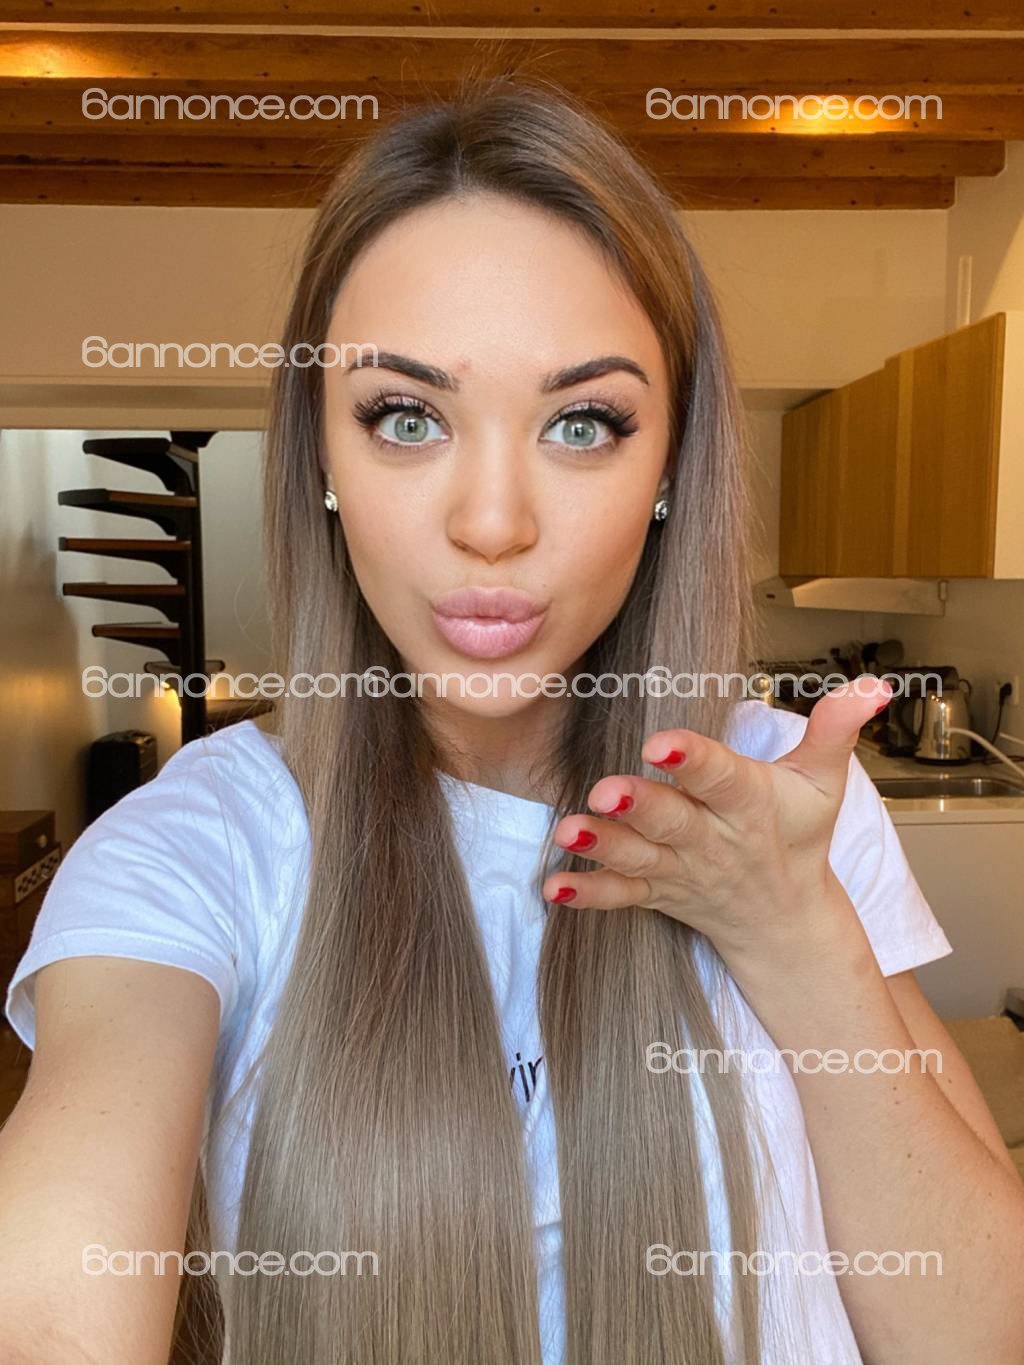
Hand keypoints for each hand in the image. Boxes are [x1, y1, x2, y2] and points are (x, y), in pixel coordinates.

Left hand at [540, 677, 892, 966]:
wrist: (786, 920)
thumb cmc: (798, 838)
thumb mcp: (824, 783)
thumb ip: (836, 729)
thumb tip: (876, 684)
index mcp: (749, 805)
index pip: (722, 779)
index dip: (693, 761)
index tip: (660, 741)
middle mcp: (711, 840)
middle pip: (673, 822)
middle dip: (641, 807)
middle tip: (605, 790)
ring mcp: (680, 871)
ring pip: (639, 858)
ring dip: (602, 846)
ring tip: (567, 830)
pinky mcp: (656, 893)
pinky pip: (622, 898)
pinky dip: (589, 895)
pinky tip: (554, 887)